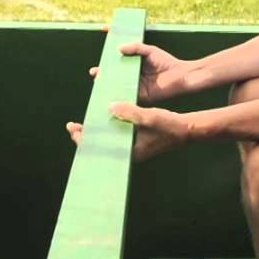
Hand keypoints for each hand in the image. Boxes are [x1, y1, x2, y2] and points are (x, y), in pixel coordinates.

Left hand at [64, 102, 190, 161]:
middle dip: (87, 136)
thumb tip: (110, 106)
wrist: (186, 130)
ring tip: (85, 122)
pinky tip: (104, 117)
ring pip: (108, 140)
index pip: (100, 149)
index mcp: (129, 152)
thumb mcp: (149, 117)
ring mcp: (132, 146)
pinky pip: (116, 134)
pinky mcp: (135, 139)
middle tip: (72, 126)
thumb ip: (130, 112)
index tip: (73, 128)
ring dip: (98, 130)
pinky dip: (108, 127)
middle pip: (101, 146)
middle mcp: (128, 151)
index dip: (84, 139)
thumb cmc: (168, 126)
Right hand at [89, 42, 202, 102]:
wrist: (180, 75)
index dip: (107, 55)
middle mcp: (132, 75)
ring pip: (117, 85)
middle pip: (114, 74)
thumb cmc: (166, 62)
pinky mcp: (139, 96)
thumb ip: (135, 47)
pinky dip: (118, 95)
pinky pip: (127, 95)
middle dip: (102, 74)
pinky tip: (110, 94)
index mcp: (133, 64)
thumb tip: (118, 47)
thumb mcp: (149, 50)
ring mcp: (135, 86)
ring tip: (99, 81)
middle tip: (94, 72)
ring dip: (107, 85)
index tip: (98, 55)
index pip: (117, 59)